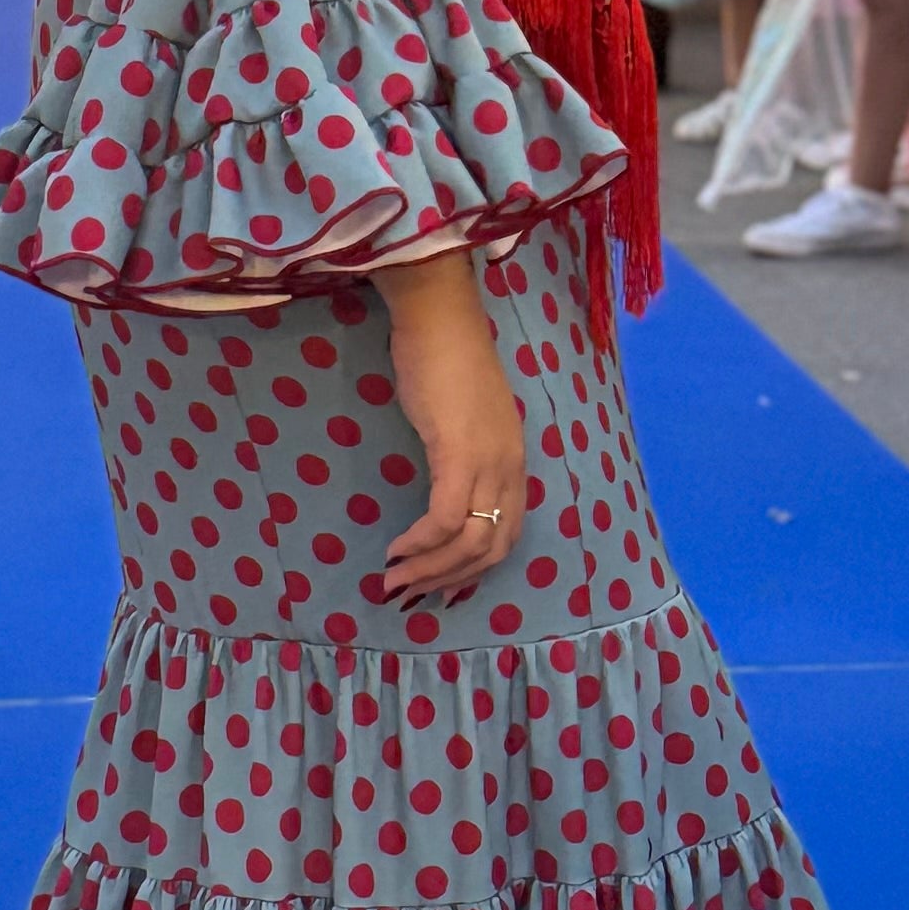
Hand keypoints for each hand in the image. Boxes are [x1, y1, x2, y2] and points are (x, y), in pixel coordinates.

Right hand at [375, 248, 526, 601]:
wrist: (438, 317)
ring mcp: (489, 462)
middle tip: (411, 593)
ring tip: (395, 581)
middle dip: (450, 581)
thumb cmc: (443, 358)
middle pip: (493, 550)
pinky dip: (420, 543)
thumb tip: (441, 485)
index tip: (439, 583)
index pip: (508, 534)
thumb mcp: (462, 418)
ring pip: (470, 543)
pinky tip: (396, 550)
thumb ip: (462, 454)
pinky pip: (445, 519)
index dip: (474, 569)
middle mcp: (510, 468)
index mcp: (514, 461)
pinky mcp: (460, 454)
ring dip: (430, 571)